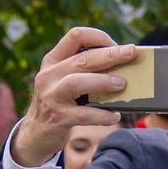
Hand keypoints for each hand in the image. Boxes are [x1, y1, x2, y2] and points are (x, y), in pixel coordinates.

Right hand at [12, 28, 136, 166]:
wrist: (36, 132)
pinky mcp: (58, 118)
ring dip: (103, 81)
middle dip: (110, 55)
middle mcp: (49, 75)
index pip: (75, 36)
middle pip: (82, 59)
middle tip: (131, 53)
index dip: (98, 37)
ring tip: (121, 84)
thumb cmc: (61, 102)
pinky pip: (84, 115)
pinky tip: (115, 116)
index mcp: (53, 60)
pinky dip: (102, 115)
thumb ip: (85, 70)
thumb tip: (124, 66)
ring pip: (77, 82)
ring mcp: (51, 96)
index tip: (116, 45)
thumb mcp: (64, 80)